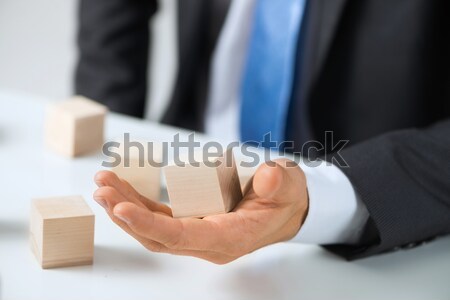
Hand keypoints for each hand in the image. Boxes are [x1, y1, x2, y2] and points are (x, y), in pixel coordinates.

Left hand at [93, 159, 307, 263]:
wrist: (286, 209)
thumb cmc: (286, 199)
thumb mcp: (290, 186)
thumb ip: (280, 183)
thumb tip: (267, 177)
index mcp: (230, 237)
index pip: (183, 237)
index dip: (150, 225)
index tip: (120, 209)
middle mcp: (208, 242)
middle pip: (158, 236)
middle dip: (126, 214)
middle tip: (102, 187)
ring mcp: (198, 233)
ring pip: (154, 228)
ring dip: (126, 207)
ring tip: (104, 183)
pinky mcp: (193, 221)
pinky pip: (160, 217)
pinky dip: (138, 204)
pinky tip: (122, 189)